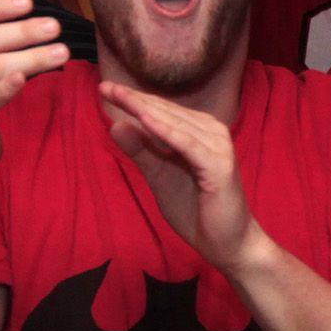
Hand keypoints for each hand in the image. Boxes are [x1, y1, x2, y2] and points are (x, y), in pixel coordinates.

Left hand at [97, 80, 261, 274]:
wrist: (226, 243)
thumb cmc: (195, 209)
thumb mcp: (159, 177)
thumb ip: (141, 151)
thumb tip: (115, 124)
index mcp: (198, 131)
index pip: (160, 110)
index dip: (132, 99)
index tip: (103, 88)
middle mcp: (211, 131)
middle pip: (165, 111)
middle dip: (133, 99)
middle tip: (103, 86)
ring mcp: (217, 147)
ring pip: (174, 122)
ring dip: (145, 108)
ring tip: (118, 95)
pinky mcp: (218, 165)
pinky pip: (186, 144)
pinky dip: (165, 131)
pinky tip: (144, 119)